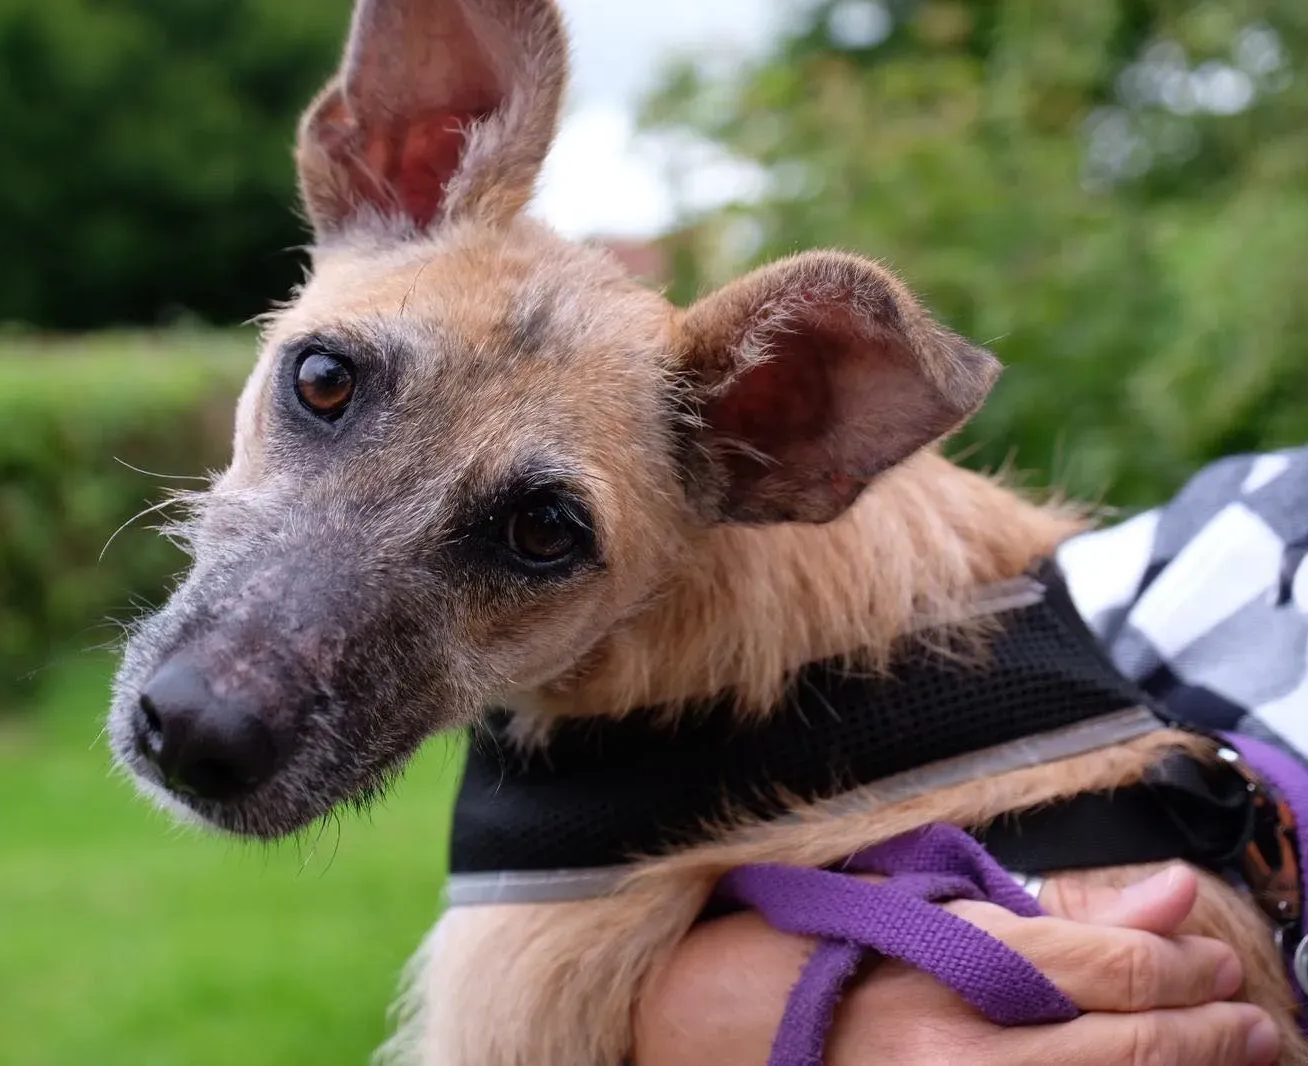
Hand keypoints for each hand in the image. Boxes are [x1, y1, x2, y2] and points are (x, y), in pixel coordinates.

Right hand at [634, 865, 1279, 1065]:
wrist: (694, 1029)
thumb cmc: (796, 951)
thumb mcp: (911, 904)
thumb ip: (1039, 911)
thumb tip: (1169, 894)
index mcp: (937, 968)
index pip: (1104, 970)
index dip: (1181, 967)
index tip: (1214, 960)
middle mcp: (951, 1051)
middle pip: (1124, 1048)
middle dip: (1206, 1033)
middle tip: (1250, 1020)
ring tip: (1227, 1056)